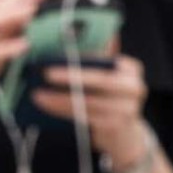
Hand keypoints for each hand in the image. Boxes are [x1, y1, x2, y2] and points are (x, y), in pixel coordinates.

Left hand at [32, 55, 148, 164]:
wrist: (125, 135)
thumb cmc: (108, 98)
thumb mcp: (105, 76)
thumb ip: (92, 59)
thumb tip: (64, 37)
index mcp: (131, 69)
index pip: (104, 60)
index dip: (81, 59)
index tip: (58, 56)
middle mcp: (134, 88)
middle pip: (99, 80)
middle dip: (70, 77)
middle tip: (45, 74)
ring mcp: (127, 110)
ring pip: (88, 102)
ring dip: (60, 98)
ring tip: (38, 94)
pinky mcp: (115, 127)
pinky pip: (84, 117)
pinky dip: (63, 111)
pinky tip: (47, 106)